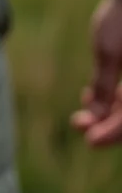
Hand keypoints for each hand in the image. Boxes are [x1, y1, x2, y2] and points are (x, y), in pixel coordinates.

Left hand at [71, 0, 121, 146]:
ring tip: (82, 112)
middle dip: (108, 125)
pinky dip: (113, 100)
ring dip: (108, 113)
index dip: (113, 133)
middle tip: (80, 125)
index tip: (89, 140)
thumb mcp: (108, 53)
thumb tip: (97, 118)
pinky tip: (91, 97)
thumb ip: (105, 87)